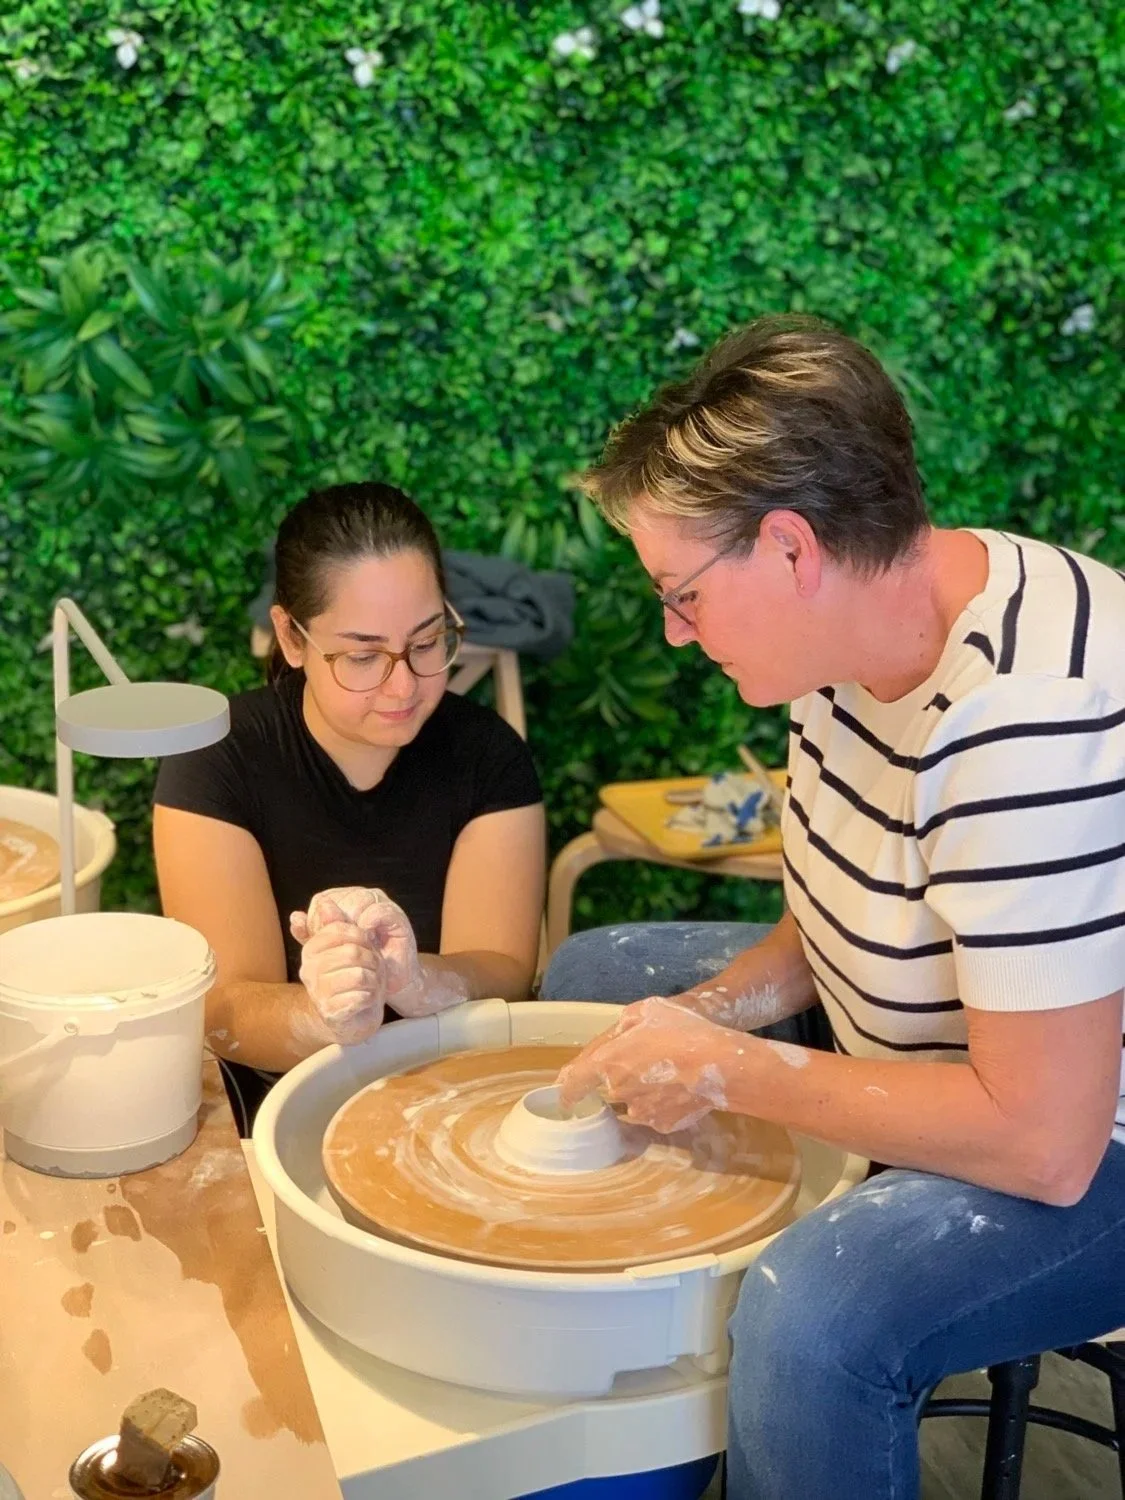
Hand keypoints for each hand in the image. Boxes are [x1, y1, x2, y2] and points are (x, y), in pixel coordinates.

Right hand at [291, 897, 386, 1044]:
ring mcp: (318, 993)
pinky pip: (361, 997)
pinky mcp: (331, 1013)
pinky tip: (366, 1000)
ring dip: (373, 980)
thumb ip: (336, 924)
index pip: (340, 930)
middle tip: (373, 969)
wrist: (353, 1017)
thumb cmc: (354, 977)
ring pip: (359, 975)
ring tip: (370, 984)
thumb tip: (323, 902)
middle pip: (353, 952)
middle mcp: (309, 970)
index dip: (363, 936)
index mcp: (311, 949)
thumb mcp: (350, 946)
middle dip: (372, 960)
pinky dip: (371, 997)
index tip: (367, 946)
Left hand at [292, 885, 421, 999]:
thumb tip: (294, 917)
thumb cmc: (361, 965)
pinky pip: (379, 909)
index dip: (316, 919)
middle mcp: (361, 898)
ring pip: (358, 900)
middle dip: (334, 922)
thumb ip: (313, 935)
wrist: (389, 982)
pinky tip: (367, 937)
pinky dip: (369, 922)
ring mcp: (380, 904)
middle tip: (333, 943)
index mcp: (343, 902)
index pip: (322, 900)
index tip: (316, 940)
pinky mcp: (395, 915)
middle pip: (339, 898)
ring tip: (352, 943)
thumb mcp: (331, 951)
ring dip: (352, 923)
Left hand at [556, 997, 740, 1132]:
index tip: (565, 1097)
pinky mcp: (663, 1125)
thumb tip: (616, 1038)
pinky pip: (655, 1115)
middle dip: (620, 1080)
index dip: (567, 1090)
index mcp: (608, 1062)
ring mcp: (641, 1111)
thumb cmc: (682, 1031)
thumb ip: (623, 1025)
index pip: (575, 1081)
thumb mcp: (647, 1011)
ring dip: (641, 1093)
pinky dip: (662, 1105)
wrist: (720, 1064)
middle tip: (645, 1064)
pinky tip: (679, 1090)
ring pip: (632, 1103)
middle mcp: (618, 1091)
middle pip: (609, 1090)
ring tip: (668, 1075)